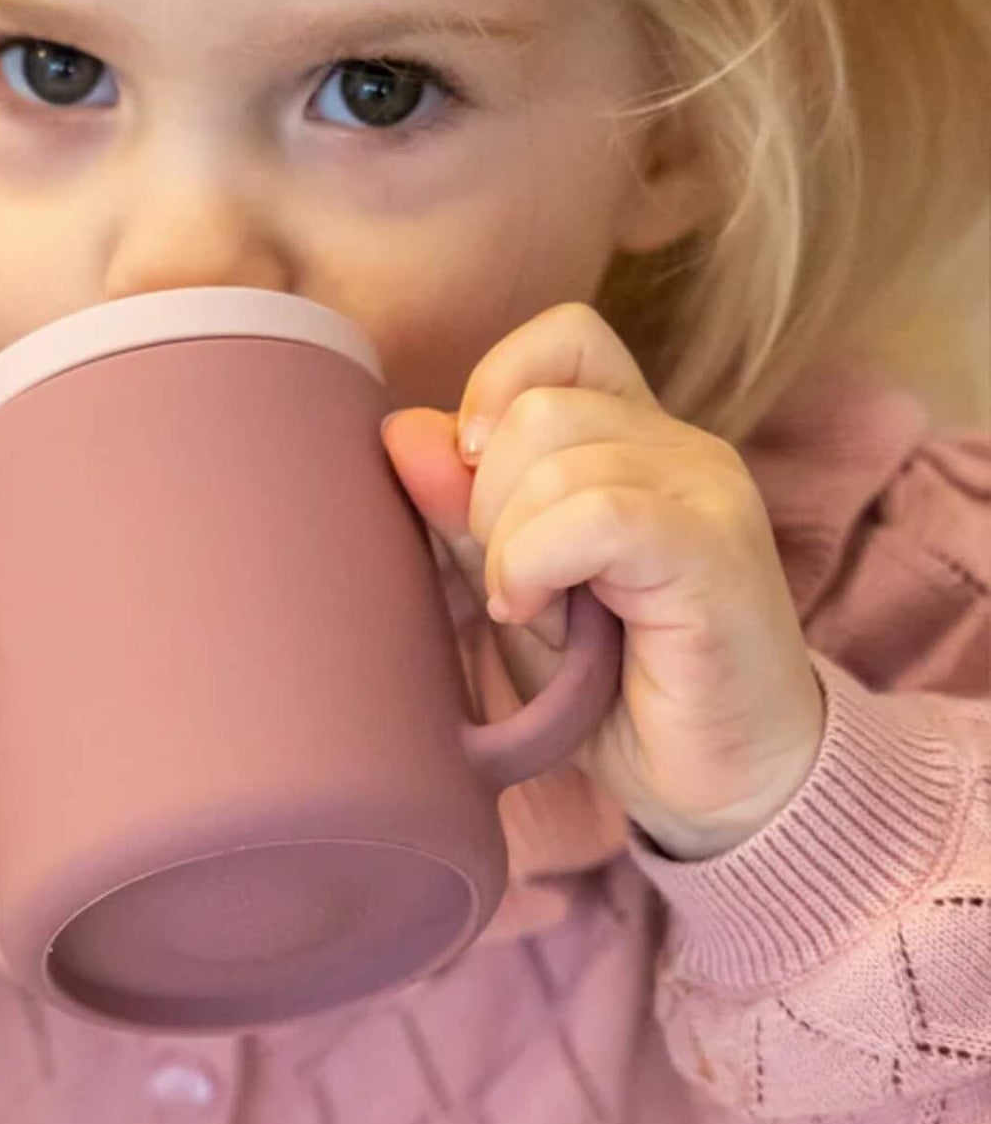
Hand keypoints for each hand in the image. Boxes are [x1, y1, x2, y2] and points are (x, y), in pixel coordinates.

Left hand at [383, 302, 824, 859]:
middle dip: (485, 503)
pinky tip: (538, 616)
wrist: (722, 783)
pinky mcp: (714, 550)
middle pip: (536, 407)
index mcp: (635, 443)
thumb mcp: (517, 596)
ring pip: (556, 456)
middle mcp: (680, 450)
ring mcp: (705, 493)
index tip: (464, 489)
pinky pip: (599, 514)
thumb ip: (464, 517)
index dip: (492, 393)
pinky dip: (539, 564)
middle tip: (511, 588)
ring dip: (511, 548)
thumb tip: (401, 433)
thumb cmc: (617, 696)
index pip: (562, 340)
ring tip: (535, 615)